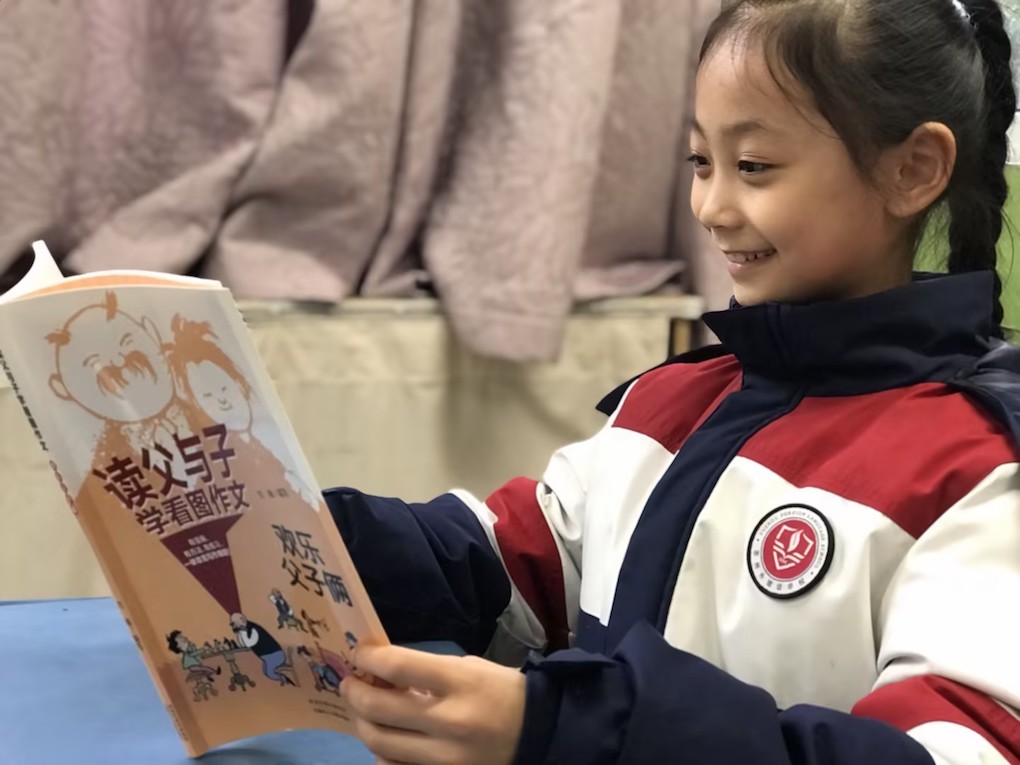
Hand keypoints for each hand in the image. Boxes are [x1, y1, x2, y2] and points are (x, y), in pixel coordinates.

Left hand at [342, 645, 525, 764]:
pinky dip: (381, 753)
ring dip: (361, 722)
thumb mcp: (469, 668)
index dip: (368, 657)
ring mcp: (445, 758)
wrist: (539, 734)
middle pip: (379, 708)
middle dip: (355, 691)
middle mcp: (450, 722)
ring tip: (361, 709)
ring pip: (380, 743)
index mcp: (461, 683)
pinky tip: (383, 739)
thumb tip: (383, 674)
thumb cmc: (502, 692)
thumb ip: (427, 673)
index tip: (359, 653)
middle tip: (350, 682)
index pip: (398, 667)